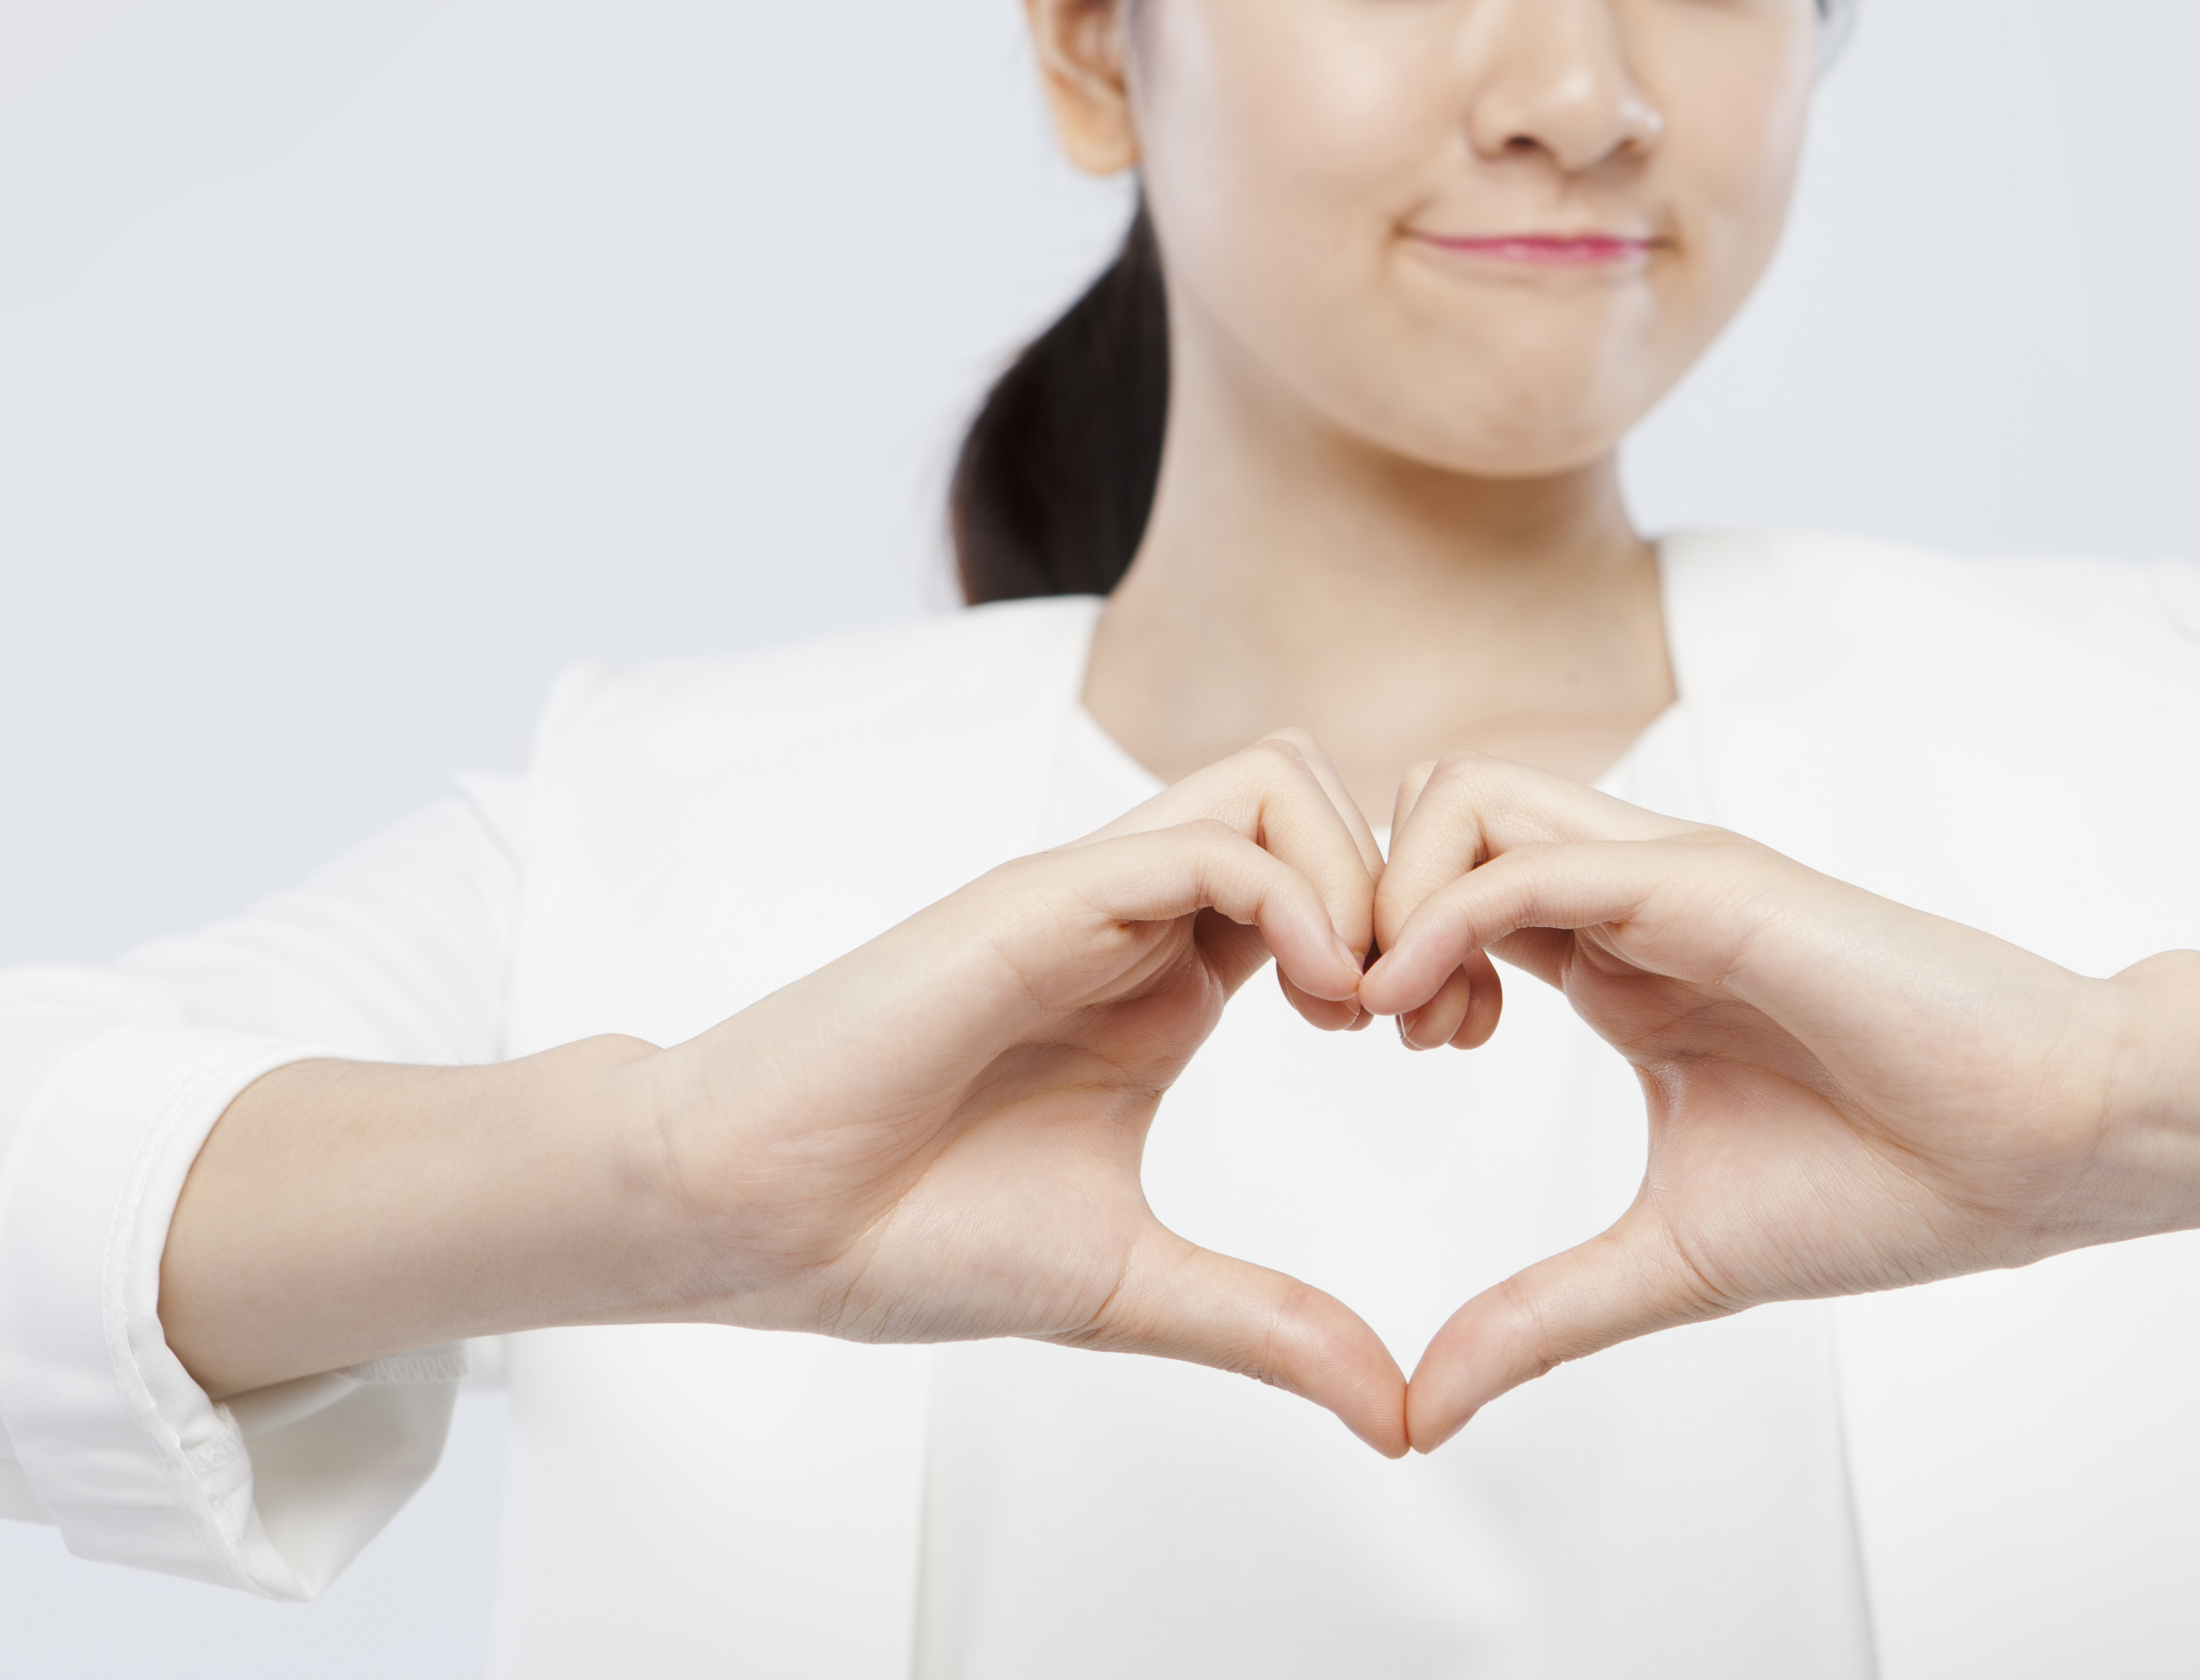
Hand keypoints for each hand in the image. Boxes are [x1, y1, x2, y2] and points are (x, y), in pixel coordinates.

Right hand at [629, 733, 1411, 1450]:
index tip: (1446, 1043)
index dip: (1418, 942)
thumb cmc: (907, 1239)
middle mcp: (1138, 917)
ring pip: (1277, 779)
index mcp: (1169, 983)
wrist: (753, 1221)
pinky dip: (1296, 897)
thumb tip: (1401, 1419)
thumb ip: (1273, 1329)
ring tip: (1365, 1009)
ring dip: (1360, 877)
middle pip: (1324, 796)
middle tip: (1432, 1021)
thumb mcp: (1137, 1291)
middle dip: (1415, 887)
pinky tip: (1312, 1002)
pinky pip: (1208, 838)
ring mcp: (1089, 896)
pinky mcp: (1042, 897)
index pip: (1332, 883)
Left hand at [1360, 756, 2127, 1448]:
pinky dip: (1443, 920)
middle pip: (1429, 806)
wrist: (2044, 1149)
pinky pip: (1528, 861)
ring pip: (1458, 797)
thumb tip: (1419, 1412)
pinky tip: (1427, 1016)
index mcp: (1617, 957)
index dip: (1376, 947)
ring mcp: (1666, 880)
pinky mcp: (1707, 889)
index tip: (1371, 1042)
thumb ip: (1538, 1320)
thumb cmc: (1892, 1188)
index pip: (1446, 884)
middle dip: (1353, 898)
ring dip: (1387, 896)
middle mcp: (1628, 896)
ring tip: (1394, 1017)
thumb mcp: (1668, 1264)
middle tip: (1359, 1022)